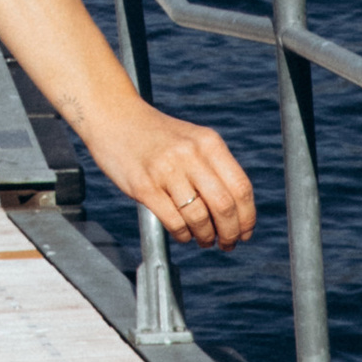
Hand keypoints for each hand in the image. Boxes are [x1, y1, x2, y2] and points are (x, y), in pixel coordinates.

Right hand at [85, 100, 255, 247]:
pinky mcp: (144, 186)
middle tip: (227, 243)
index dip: (247, 217)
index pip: (241, 188)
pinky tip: (183, 234)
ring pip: (199, 218)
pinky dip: (183, 235)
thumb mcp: (192, 140)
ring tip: (203, 239)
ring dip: (206, 236)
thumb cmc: (155, 135)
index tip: (244, 232)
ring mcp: (166, 170)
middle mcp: (190, 154)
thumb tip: (237, 213)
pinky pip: (174, 222)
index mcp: (208, 142)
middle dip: (230, 233)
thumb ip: (214, 168)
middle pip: (224, 206)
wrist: (114, 117)